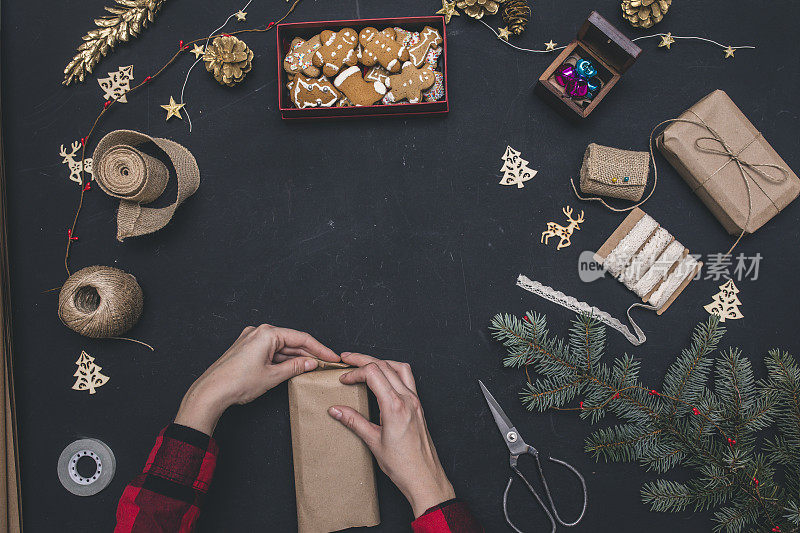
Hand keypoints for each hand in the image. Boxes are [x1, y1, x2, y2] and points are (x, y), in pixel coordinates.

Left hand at [175, 325, 339, 434]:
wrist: (210, 392)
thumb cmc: (237, 383)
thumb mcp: (273, 376)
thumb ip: (295, 367)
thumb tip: (311, 363)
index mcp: (266, 333)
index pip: (301, 338)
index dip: (320, 349)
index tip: (332, 357)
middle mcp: (258, 331)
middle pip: (292, 341)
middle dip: (309, 353)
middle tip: (326, 363)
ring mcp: (251, 339)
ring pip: (281, 347)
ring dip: (296, 357)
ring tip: (313, 368)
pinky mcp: (246, 348)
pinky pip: (271, 350)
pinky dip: (282, 359)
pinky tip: (293, 367)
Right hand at [328, 352, 454, 517]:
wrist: (425, 478)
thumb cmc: (403, 466)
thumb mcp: (373, 442)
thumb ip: (354, 422)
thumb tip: (335, 410)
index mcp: (395, 406)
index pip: (373, 373)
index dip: (355, 372)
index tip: (343, 379)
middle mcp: (408, 399)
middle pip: (384, 365)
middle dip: (363, 360)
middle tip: (347, 359)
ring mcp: (416, 401)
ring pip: (399, 367)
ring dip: (380, 361)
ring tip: (365, 363)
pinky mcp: (419, 406)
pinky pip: (408, 379)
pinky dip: (393, 371)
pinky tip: (384, 378)